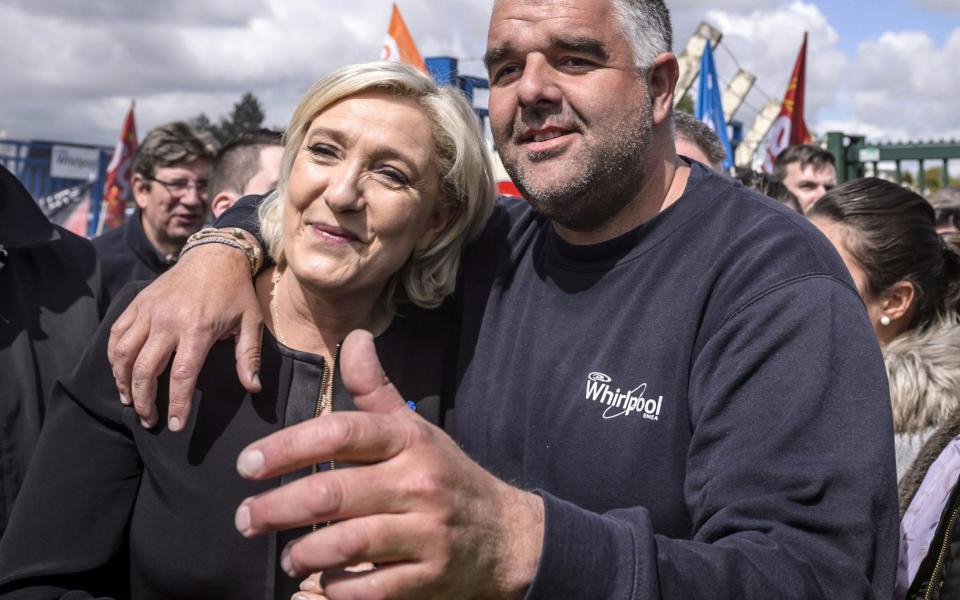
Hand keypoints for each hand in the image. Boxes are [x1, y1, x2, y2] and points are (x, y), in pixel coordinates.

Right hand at [107, 239, 262, 429]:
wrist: (214, 255)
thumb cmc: (235, 292)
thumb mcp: (251, 322)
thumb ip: (249, 357)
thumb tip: (252, 388)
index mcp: (197, 328)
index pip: (181, 375)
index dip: (176, 404)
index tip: (174, 425)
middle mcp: (168, 321)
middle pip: (145, 370)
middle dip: (143, 401)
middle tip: (149, 420)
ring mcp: (149, 311)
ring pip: (124, 354)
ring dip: (123, 382)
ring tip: (129, 401)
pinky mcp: (138, 303)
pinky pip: (116, 333)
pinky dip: (114, 357)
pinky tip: (120, 373)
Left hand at [235, 330, 544, 599]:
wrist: (507, 536)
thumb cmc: (445, 476)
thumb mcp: (415, 430)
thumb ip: (375, 390)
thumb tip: (353, 338)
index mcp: (409, 441)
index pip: (341, 434)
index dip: (288, 447)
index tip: (248, 464)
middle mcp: (418, 483)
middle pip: (333, 493)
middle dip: (277, 508)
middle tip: (246, 518)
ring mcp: (426, 533)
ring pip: (347, 544)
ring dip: (304, 553)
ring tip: (286, 556)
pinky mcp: (429, 577)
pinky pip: (371, 588)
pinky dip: (338, 587)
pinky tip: (324, 580)